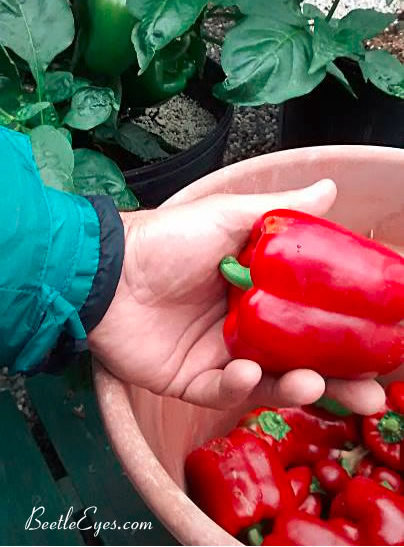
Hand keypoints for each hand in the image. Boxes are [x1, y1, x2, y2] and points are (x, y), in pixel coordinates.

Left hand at [88, 179, 384, 414]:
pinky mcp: (191, 380)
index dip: (345, 331)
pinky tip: (249, 372)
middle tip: (372, 391)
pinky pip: (223, 391)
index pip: (312, 317)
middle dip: (338, 377)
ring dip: (297, 386)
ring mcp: (220, 355)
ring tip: (316, 383)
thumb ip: (280, 209)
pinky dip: (240, 386)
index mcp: (260, 291)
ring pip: (270, 380)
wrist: (106, 271)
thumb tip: (330, 188)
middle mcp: (246, 325)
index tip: (381, 341)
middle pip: (301, 358)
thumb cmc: (169, 239)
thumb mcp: (229, 216)